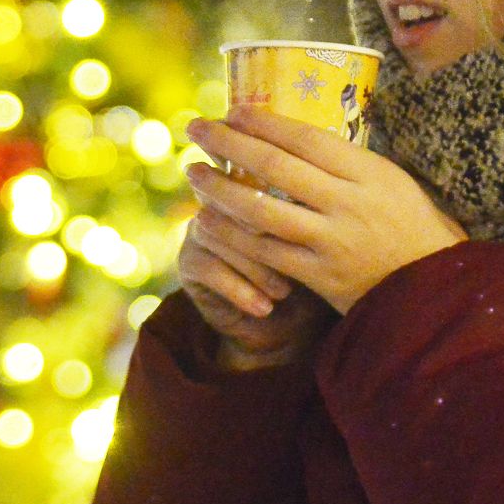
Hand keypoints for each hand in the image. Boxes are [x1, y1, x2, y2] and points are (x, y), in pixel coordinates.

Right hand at [176, 200, 332, 370]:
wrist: (283, 324)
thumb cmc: (310, 273)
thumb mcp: (315, 244)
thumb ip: (309, 217)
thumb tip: (314, 205)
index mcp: (255, 184)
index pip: (259, 180)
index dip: (279, 204)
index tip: (306, 233)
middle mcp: (222, 198)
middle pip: (237, 205)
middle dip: (269, 236)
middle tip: (299, 263)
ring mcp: (201, 227)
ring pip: (221, 236)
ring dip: (256, 268)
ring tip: (283, 292)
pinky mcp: (188, 260)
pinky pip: (209, 268)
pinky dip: (240, 290)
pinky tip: (264, 308)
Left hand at [181, 106, 469, 314]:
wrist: (431, 289)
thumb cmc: (410, 227)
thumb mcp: (391, 182)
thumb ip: (348, 162)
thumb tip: (293, 134)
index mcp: (369, 172)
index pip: (306, 138)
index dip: (264, 122)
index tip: (233, 110)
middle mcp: (348, 203)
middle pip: (275, 166)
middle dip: (229, 143)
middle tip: (196, 128)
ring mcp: (331, 241)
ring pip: (261, 210)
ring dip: (219, 189)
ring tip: (193, 172)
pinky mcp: (318, 276)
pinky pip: (264, 252)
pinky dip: (231, 235)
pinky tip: (207, 221)